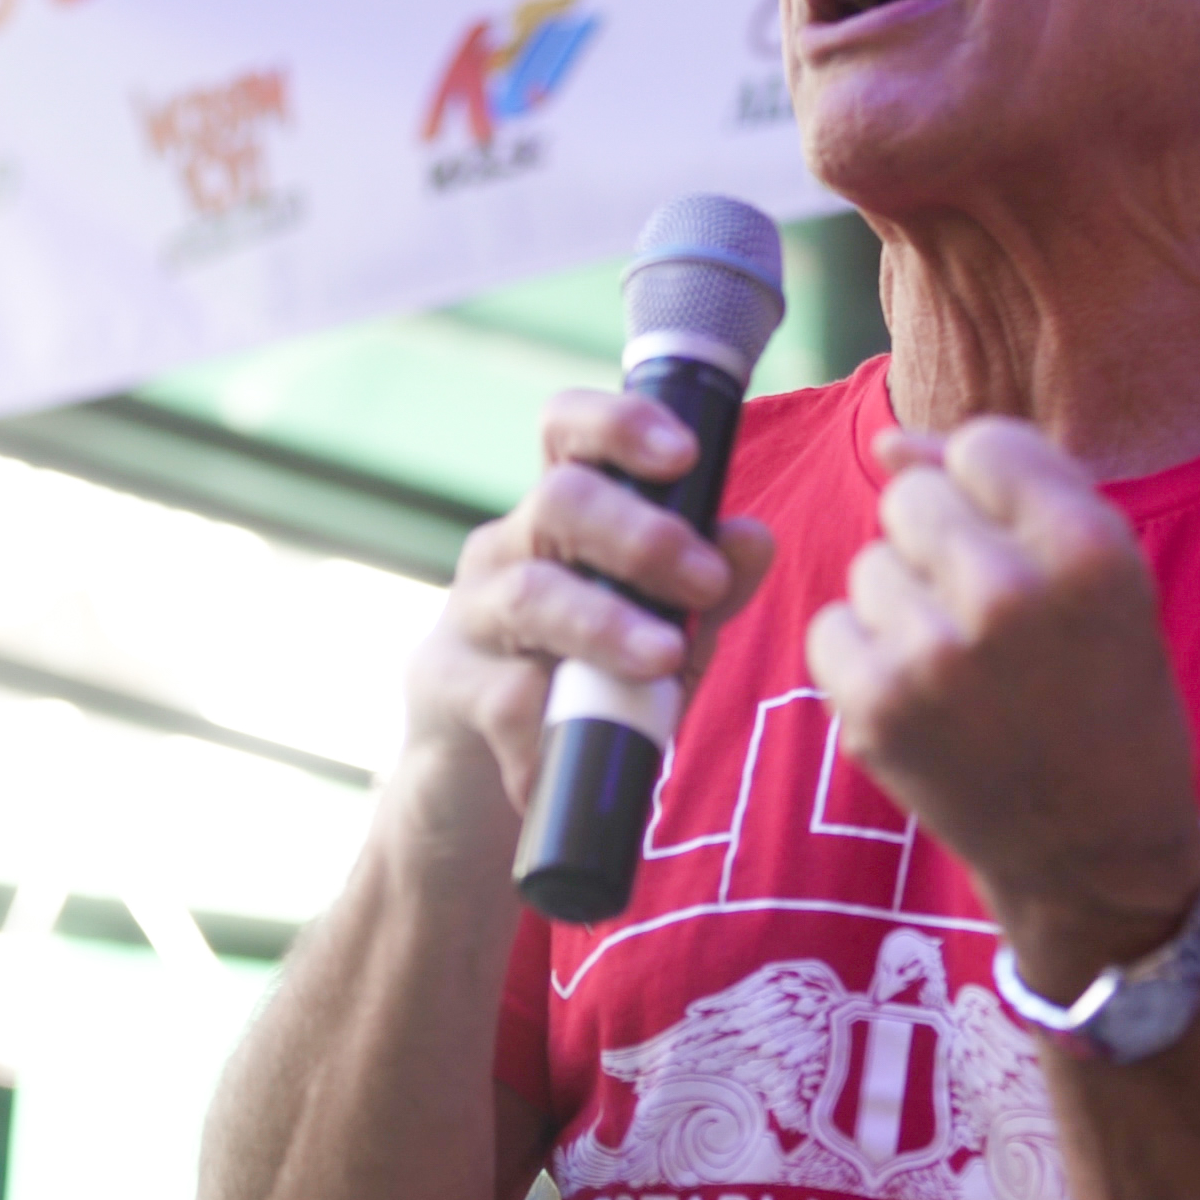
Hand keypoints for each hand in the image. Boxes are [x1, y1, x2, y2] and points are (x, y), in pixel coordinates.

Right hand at [402, 388, 776, 837]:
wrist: (477, 774)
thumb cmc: (580, 679)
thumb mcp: (657, 629)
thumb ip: (707, 587)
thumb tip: (752, 538)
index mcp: (560, 517)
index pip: (569, 431)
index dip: (619, 425)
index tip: (682, 454)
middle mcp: (508, 549)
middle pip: (559, 502)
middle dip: (642, 537)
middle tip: (706, 583)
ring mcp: (471, 615)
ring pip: (530, 594)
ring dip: (605, 624)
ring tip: (662, 659)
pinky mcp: (446, 687)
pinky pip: (501, 696)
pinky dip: (548, 727)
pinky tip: (577, 756)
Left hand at [804, 419, 1199, 996]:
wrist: (1094, 851)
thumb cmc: (1105, 692)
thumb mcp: (1102, 575)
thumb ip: (1011, 484)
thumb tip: (885, 443)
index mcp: (1087, 549)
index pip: (983, 445)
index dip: (994, 494)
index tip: (1024, 552)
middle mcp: (1008, 595)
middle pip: (910, 497)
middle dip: (939, 543)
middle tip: (992, 618)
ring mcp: (934, 658)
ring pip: (867, 564)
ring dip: (903, 603)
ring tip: (964, 666)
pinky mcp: (874, 712)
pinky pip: (830, 627)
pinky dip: (865, 657)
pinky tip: (922, 696)